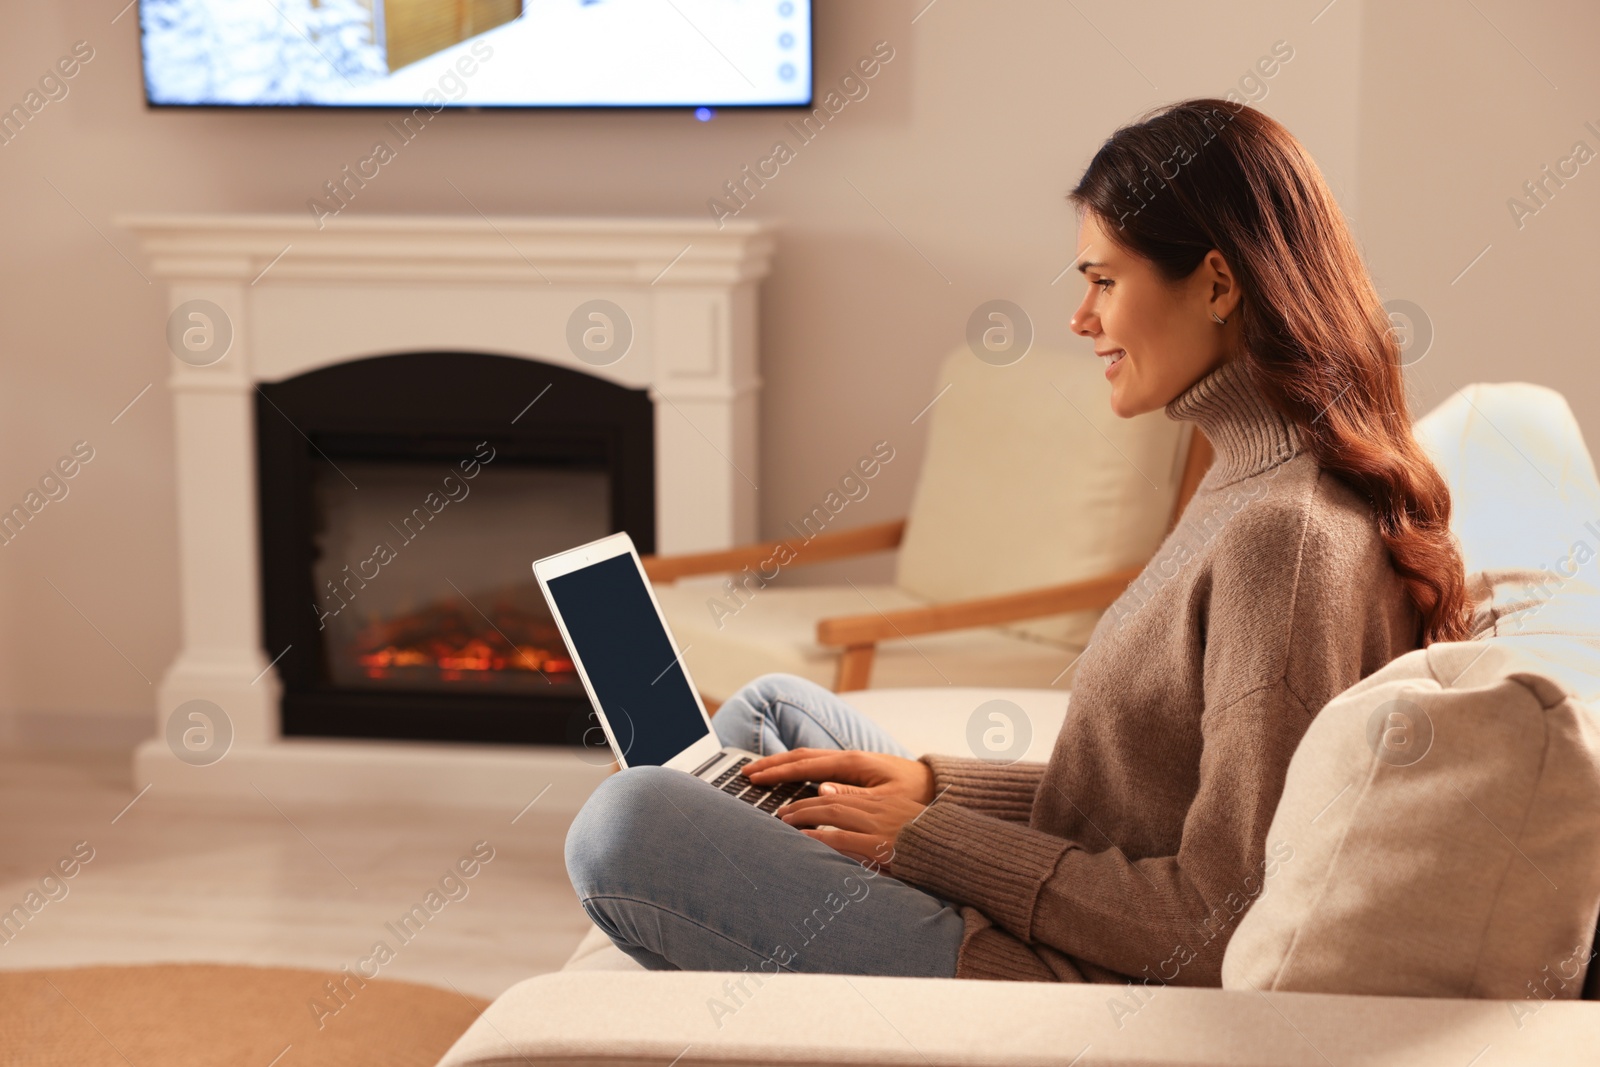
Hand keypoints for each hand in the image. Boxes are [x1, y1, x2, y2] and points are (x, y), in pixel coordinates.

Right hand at [742, 748, 933, 803]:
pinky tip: (789, 778)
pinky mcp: (856, 771)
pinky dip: (798, 770)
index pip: (806, 765)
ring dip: (782, 765)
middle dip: (772, 764)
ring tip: (760, 773)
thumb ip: (852, 796)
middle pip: (801, 758)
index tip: (753, 777)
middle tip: (745, 772)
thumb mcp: (887, 800)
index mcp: (853, 763)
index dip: (777, 771)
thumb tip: (820, 791)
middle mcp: (849, 759)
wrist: (941, 788)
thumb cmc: (917, 797)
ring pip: (808, 760)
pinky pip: (818, 767)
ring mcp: (851, 763)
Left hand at [776, 792, 926, 871]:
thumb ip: (875, 816)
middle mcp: (878, 809)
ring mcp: (878, 826)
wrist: (954, 849)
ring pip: (832, 815)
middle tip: (782, 815)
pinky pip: (843, 838)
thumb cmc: (928, 839)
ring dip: (805, 817)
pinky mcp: (879, 845)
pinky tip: (804, 838)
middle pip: (831, 802)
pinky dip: (820, 836)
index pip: (840, 795)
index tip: (795, 806)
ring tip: (785, 824)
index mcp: (883, 802)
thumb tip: (849, 814)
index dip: (813, 799)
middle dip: (803, 807)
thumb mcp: (901, 821)